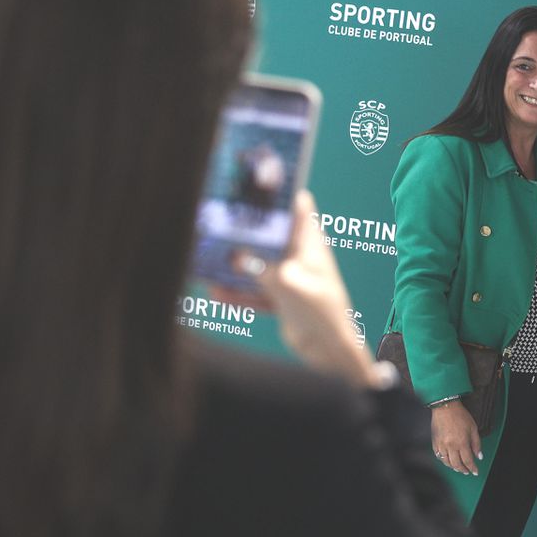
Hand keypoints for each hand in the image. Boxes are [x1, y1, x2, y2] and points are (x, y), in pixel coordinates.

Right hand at [220, 191, 378, 388]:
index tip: (250, 185)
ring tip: (207, 263)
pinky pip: (253, 290)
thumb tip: (236, 256)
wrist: (329, 351)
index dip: (277, 194)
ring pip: (256, 264)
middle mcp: (299, 255)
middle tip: (215, 226)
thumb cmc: (322, 312)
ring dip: (234, 266)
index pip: (296, 206)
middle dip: (245, 232)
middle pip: (268, 235)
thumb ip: (262, 267)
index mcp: (309, 242)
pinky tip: (214, 293)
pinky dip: (237, 292)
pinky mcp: (280, 296)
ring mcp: (288, 275)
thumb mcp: (289, 284)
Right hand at [431, 400, 481, 475]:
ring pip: (447, 462)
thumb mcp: (473, 428)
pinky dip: (444, 461)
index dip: (472, 468)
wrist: (445, 407)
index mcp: (461, 442)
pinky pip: (438, 456)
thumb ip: (477, 443)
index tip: (475, 472)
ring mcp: (441, 445)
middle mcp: (450, 446)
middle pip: (457, 464)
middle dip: (463, 470)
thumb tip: (479, 456)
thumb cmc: (460, 415)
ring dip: (453, 467)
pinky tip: (448, 461)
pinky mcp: (434, 443)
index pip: (468, 461)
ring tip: (458, 468)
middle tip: (467, 471)